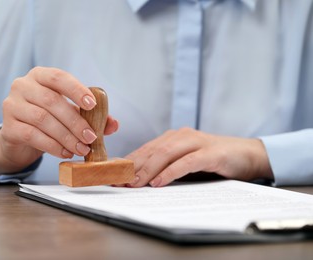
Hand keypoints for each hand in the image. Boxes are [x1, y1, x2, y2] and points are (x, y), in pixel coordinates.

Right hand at [0, 67, 118, 175]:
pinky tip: (65, 152)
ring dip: (66, 136)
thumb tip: (113, 124)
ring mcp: (12, 105)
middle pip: (52, 101)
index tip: (93, 105)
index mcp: (40, 76)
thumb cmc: (49, 118)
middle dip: (75, 121)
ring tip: (81, 148)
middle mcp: (23, 85)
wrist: (20, 136)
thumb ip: (92, 116)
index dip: (76, 90)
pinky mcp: (8, 126)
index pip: (59, 77)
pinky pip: (32, 135)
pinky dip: (52, 145)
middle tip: (91, 137)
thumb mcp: (70, 113)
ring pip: (42, 119)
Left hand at [126, 128, 273, 187]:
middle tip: (119, 182)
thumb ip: (166, 166)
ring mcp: (196, 142)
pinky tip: (159, 182)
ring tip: (135, 183)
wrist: (247, 154)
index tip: (114, 175)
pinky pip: (186, 162)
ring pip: (165, 154)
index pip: (145, 149)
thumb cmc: (213, 160)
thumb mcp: (185, 162)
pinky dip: (171, 172)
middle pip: (152, 151)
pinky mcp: (210, 153)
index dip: (129, 162)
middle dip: (133, 167)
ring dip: (148, 170)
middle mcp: (181, 136)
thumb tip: (140, 179)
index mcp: (173, 138)